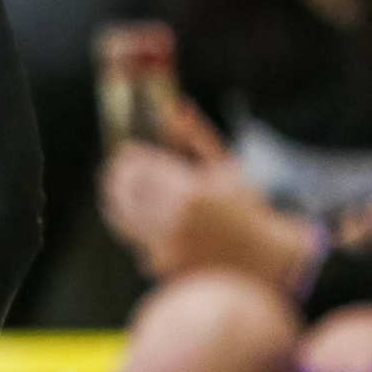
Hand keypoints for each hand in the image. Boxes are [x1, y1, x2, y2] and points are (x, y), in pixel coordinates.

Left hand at [102, 102, 319, 287]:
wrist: (260, 256)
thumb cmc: (244, 207)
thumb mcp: (226, 166)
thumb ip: (197, 137)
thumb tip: (175, 107)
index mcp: (191, 189)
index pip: (140, 167)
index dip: (126, 158)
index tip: (125, 154)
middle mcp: (177, 217)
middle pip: (125, 190)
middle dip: (115, 178)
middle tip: (111, 172)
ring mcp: (168, 243)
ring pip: (122, 217)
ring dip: (114, 202)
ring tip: (114, 192)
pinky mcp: (163, 263)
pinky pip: (134, 241)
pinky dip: (129, 229)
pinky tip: (134, 220)